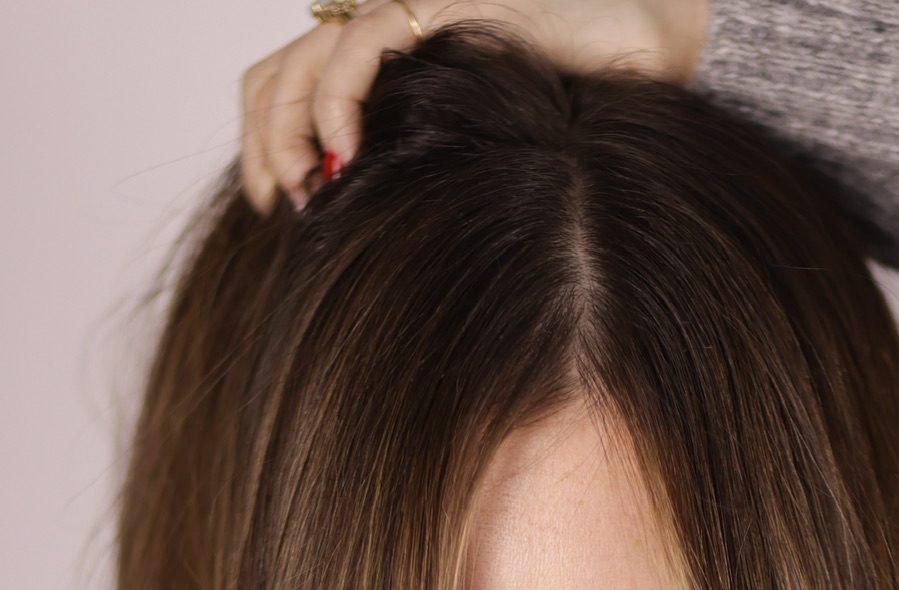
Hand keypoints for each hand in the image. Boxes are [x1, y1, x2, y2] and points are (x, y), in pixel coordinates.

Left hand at [240, 0, 709, 212]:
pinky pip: (361, 46)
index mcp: (382, 69)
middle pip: (280, 74)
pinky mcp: (434, 10)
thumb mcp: (471, 166)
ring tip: (308, 184)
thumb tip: (371, 256)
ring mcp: (405, 16)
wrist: (633, 55)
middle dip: (267, 143)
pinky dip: (337, 99)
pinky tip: (346, 152)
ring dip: (292, 128)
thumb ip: (421, 185)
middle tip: (284, 201)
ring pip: (304, 59)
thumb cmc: (565, 123)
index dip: (265, 141)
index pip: (287, 87)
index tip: (275, 202)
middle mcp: (383, 34)